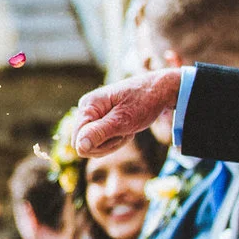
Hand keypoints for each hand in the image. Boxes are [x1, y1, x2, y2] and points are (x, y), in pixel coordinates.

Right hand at [68, 68, 184, 159]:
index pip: (78, 140)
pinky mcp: (100, 119)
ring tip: (127, 129)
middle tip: (126, 132)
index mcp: (88, 105)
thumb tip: (79, 148)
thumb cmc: (144, 102)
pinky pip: (101, 140)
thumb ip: (99, 133)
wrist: (159, 90)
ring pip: (93, 145)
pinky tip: (126, 129)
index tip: (119, 133)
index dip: (99, 145)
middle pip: (85, 144)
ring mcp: (93, 115)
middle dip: (107, 144)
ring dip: (113, 142)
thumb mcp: (123, 120)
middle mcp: (86, 109)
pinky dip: (116, 140)